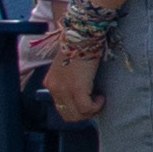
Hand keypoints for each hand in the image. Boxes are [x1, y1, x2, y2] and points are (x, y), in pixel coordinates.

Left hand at [31, 1, 106, 118]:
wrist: (81, 36)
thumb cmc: (78, 46)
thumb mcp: (68, 65)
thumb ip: (69, 78)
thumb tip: (82, 87)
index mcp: (51, 83)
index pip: (61, 107)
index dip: (75, 108)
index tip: (87, 102)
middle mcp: (54, 89)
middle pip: (67, 115)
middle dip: (83, 114)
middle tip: (94, 104)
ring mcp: (65, 90)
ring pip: (77, 115)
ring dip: (90, 111)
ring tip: (99, 99)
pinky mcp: (77, 89)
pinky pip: (87, 108)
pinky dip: (96, 106)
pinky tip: (101, 97)